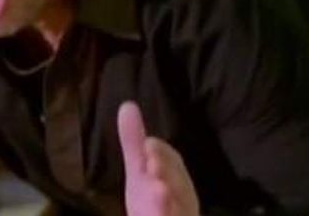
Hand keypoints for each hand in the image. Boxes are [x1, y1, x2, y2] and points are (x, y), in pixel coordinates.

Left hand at [118, 101, 198, 215]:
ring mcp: (180, 214)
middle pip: (179, 186)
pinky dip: (165, 215)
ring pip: (179, 209)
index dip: (161, 153)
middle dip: (167, 174)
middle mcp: (182, 196)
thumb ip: (133, 141)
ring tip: (158, 191)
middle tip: (152, 164)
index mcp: (175, 177)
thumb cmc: (151, 198)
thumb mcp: (139, 169)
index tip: (148, 144)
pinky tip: (157, 215)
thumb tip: (126, 105)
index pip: (172, 162)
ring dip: (167, 202)